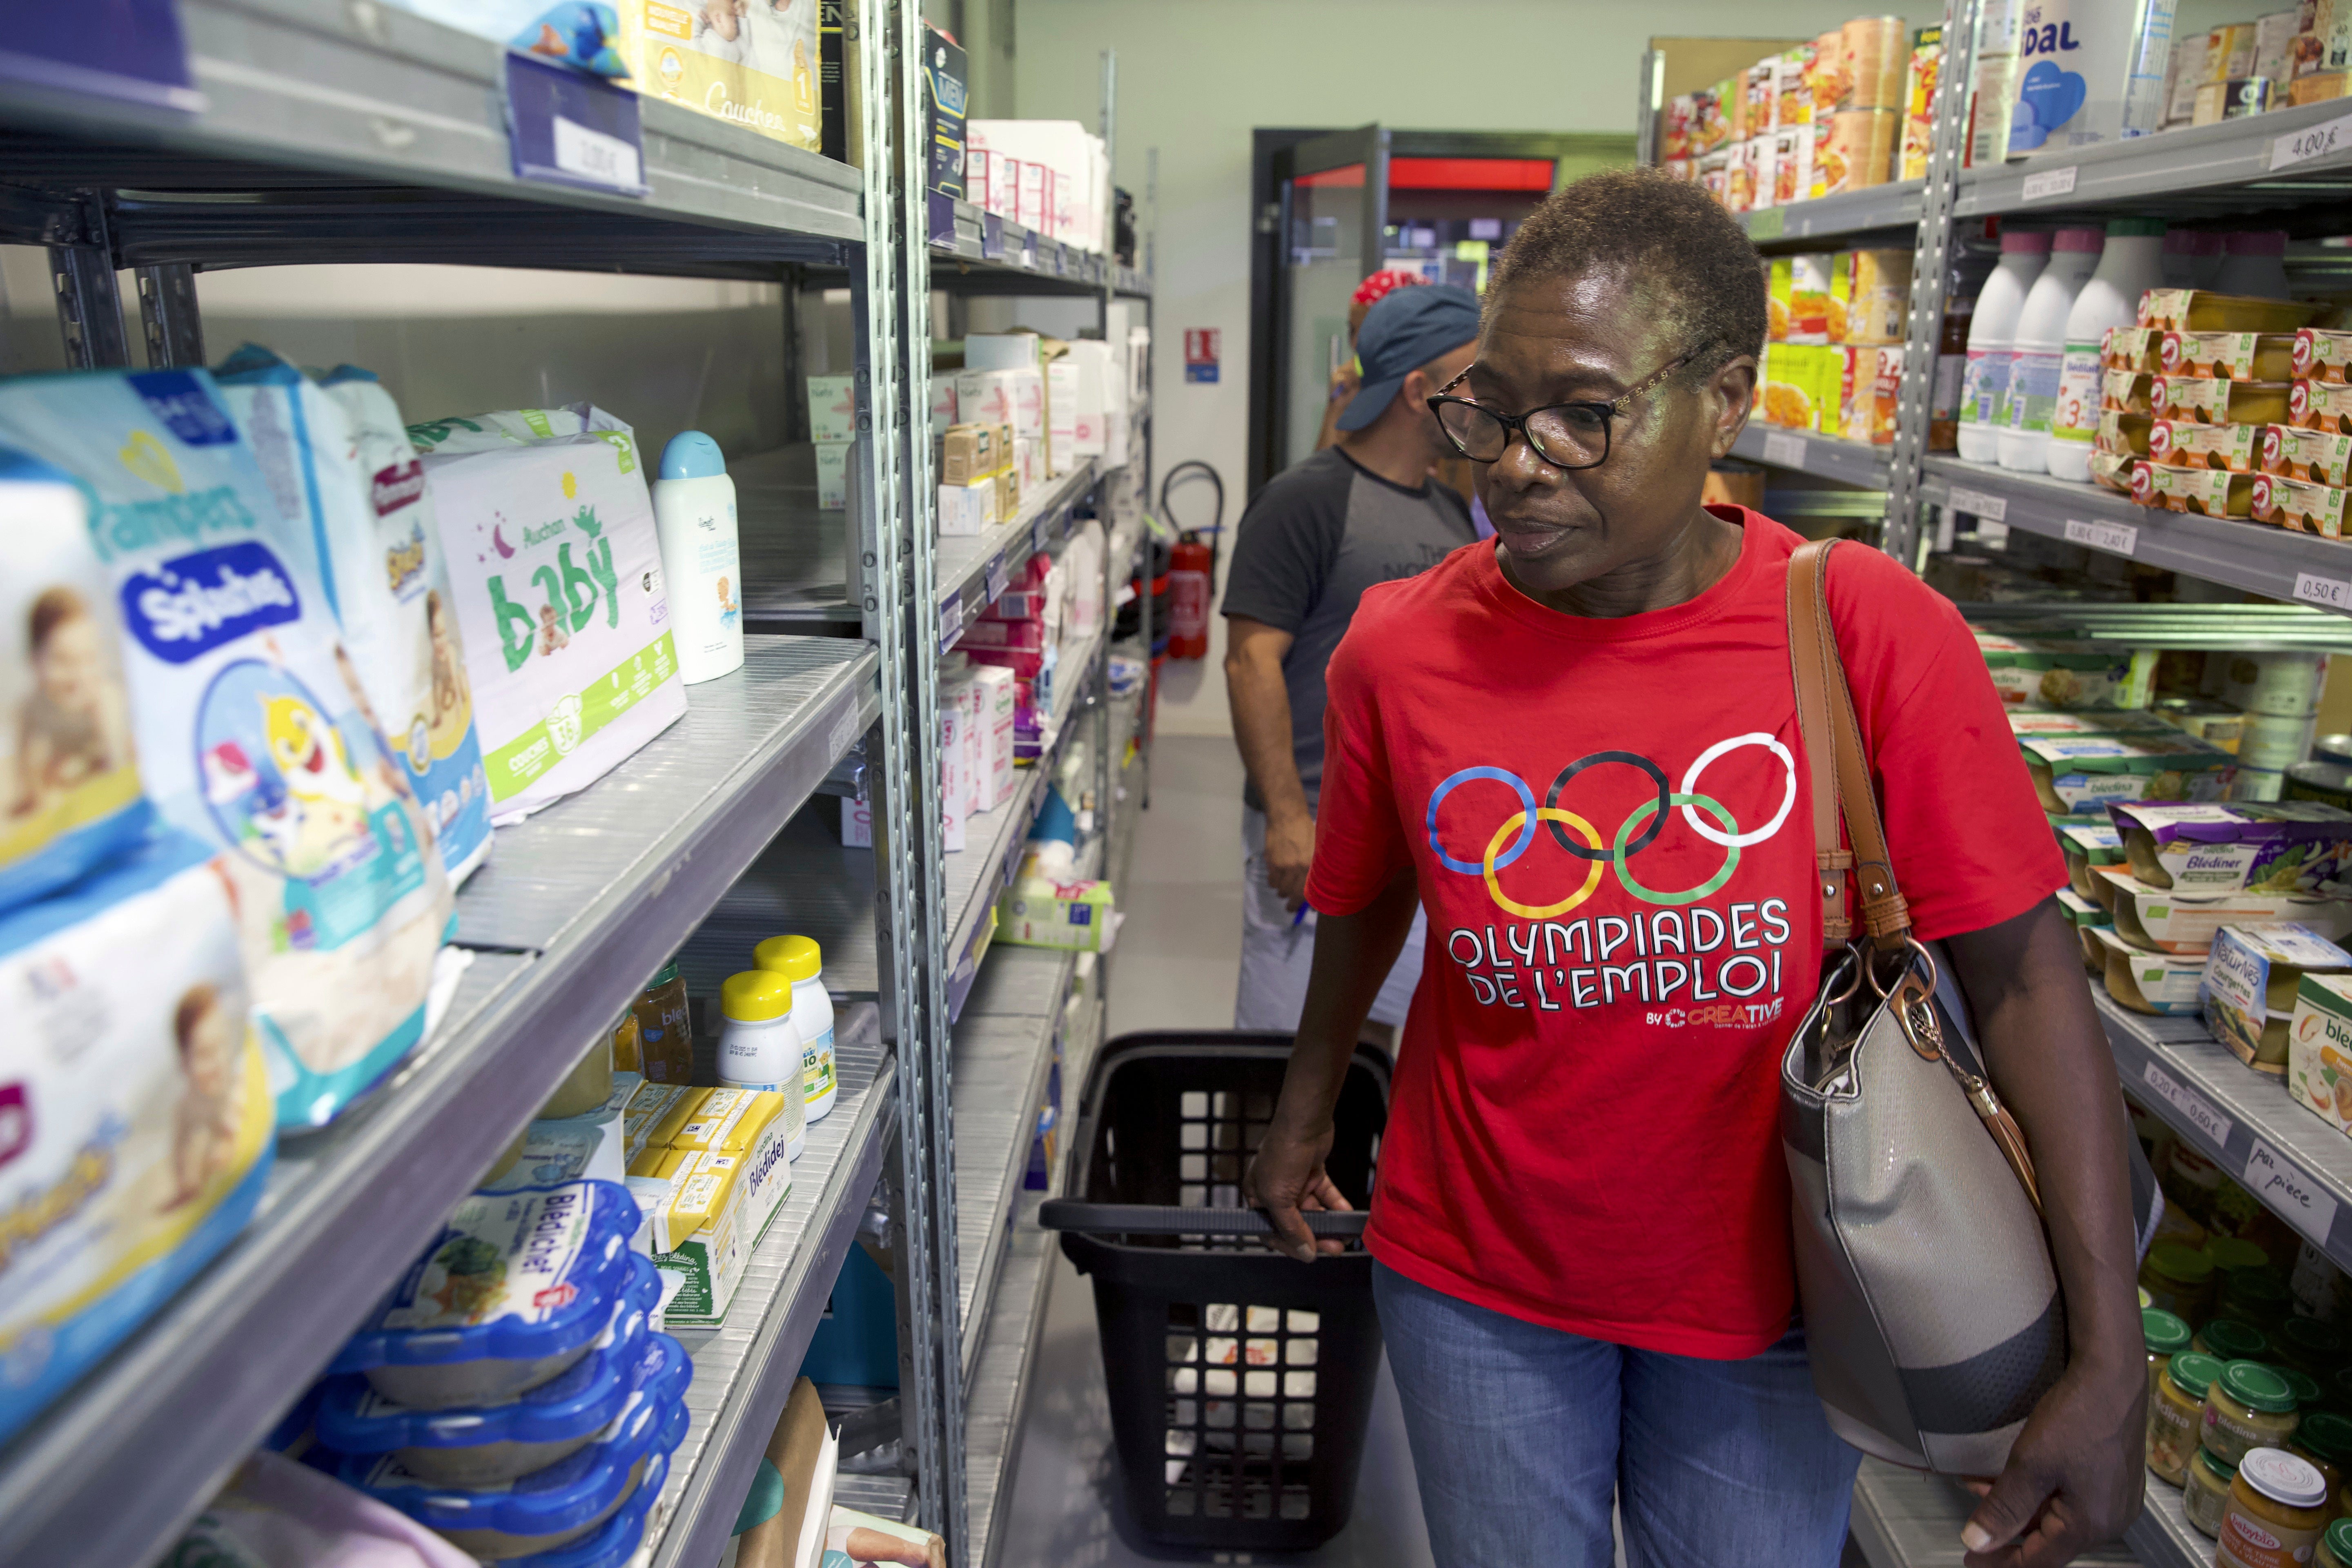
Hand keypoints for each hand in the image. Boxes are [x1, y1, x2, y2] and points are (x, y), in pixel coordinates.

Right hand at [1244, 1118, 1350, 1261]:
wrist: (1305, 1122)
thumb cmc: (1283, 1155)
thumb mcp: (1279, 1198)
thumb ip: (1291, 1228)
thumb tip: (1305, 1253)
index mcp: (1258, 1198)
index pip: (1271, 1232)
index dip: (1290, 1246)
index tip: (1310, 1254)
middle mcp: (1275, 1192)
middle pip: (1295, 1224)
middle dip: (1315, 1237)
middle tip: (1335, 1247)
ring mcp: (1295, 1183)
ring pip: (1313, 1212)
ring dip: (1329, 1224)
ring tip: (1344, 1234)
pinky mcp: (1313, 1173)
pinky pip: (1326, 1196)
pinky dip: (1336, 1206)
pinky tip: (1347, 1214)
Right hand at [1264, 808, 1314, 910]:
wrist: (1287, 816)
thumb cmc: (1306, 830)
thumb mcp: (1317, 848)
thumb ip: (1316, 866)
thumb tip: (1315, 885)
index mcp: (1312, 864)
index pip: (1308, 891)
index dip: (1305, 903)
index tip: (1303, 908)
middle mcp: (1298, 868)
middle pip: (1292, 894)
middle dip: (1291, 904)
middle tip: (1290, 907)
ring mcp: (1283, 866)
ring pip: (1280, 889)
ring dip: (1282, 891)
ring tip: (1284, 890)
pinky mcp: (1271, 862)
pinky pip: (1271, 880)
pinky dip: (1274, 882)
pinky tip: (1277, 878)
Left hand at [1960, 1362, 2144, 1566]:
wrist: (2112, 1376)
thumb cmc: (2075, 1418)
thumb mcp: (2030, 1465)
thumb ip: (2004, 1508)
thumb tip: (1977, 1542)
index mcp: (2091, 1526)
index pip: (2040, 1561)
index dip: (2002, 1562)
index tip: (1970, 1559)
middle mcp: (2109, 1521)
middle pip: (2050, 1539)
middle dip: (2008, 1527)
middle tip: (1974, 1516)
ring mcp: (2116, 1500)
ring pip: (2059, 1517)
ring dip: (2022, 1507)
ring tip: (1985, 1487)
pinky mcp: (2115, 1479)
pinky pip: (2072, 1499)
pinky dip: (2041, 1494)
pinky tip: (2018, 1478)